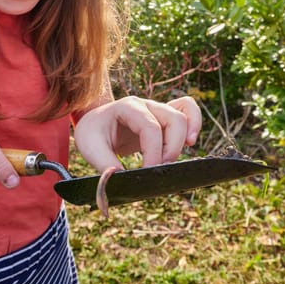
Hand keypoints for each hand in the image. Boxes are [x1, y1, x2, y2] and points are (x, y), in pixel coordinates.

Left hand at [73, 96, 201, 171]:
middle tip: (159, 170)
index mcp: (127, 107)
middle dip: (171, 148)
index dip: (154, 152)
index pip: (150, 127)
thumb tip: (120, 178)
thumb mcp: (90, 147)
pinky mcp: (164, 118)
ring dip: (183, 140)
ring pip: (183, 116)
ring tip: (173, 160)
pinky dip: (194, 123)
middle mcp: (146, 105)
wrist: (95, 124)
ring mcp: (157, 109)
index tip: (148, 172)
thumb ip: (104, 163)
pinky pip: (188, 109)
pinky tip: (190, 142)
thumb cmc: (93, 133)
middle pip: (174, 119)